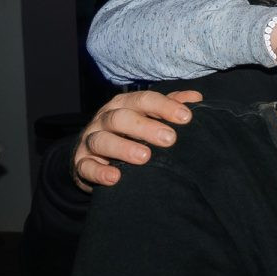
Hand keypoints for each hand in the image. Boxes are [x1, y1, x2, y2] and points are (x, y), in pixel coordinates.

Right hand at [72, 89, 202, 190]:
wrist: (93, 155)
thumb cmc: (129, 133)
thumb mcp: (148, 117)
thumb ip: (170, 107)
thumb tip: (196, 98)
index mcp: (123, 105)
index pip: (143, 100)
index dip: (164, 106)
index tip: (186, 117)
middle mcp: (104, 119)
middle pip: (121, 118)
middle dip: (145, 127)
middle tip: (170, 139)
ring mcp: (90, 141)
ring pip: (102, 140)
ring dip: (123, 148)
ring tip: (145, 156)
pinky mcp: (81, 163)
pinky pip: (86, 166)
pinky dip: (99, 172)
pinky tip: (115, 177)